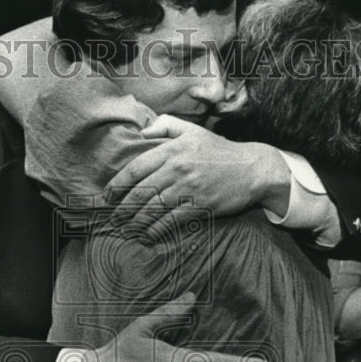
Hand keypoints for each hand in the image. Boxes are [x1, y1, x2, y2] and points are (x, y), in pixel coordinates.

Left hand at [105, 114, 284, 218]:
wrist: (252, 168)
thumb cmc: (219, 149)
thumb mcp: (192, 130)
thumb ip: (165, 126)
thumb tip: (140, 132)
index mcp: (171, 150)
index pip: (135, 169)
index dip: (117, 184)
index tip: (108, 196)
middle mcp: (177, 169)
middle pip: (140, 192)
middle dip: (123, 208)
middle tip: (113, 218)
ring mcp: (188, 189)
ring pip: (153, 209)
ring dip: (136, 222)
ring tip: (126, 229)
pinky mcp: (200, 206)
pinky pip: (171, 221)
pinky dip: (156, 230)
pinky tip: (147, 235)